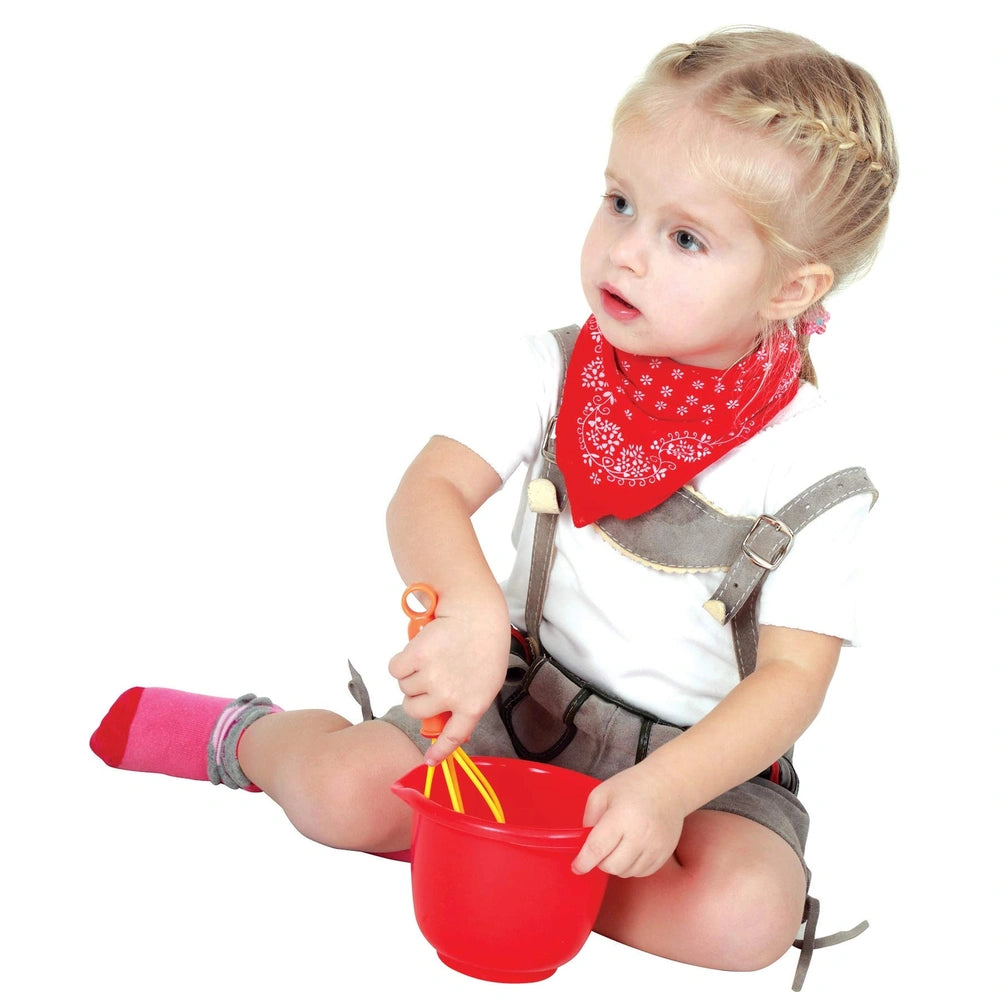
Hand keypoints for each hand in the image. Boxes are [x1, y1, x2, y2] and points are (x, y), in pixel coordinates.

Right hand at [388, 604, 508, 766]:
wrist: (476, 612)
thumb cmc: (484, 643)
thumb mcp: (486, 680)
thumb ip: (467, 703)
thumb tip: (447, 723)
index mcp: (473, 704)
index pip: (452, 736)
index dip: (439, 751)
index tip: (429, 761)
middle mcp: (450, 696)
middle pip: (414, 709)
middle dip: (416, 696)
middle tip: (430, 677)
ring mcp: (431, 677)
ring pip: (404, 687)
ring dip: (412, 674)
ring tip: (433, 657)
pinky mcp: (416, 657)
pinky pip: (396, 669)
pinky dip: (402, 661)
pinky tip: (419, 649)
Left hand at [571, 762, 684, 877]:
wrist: (669, 786)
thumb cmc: (633, 786)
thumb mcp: (602, 792)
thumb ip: (589, 817)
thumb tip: (584, 843)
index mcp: (621, 816)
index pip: (598, 848)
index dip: (583, 861)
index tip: (576, 866)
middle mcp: (640, 835)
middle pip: (611, 866)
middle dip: (600, 860)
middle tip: (601, 845)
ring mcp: (655, 847)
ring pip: (625, 872)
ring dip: (616, 864)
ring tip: (619, 843)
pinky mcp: (664, 855)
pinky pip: (641, 873)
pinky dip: (631, 866)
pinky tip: (631, 848)